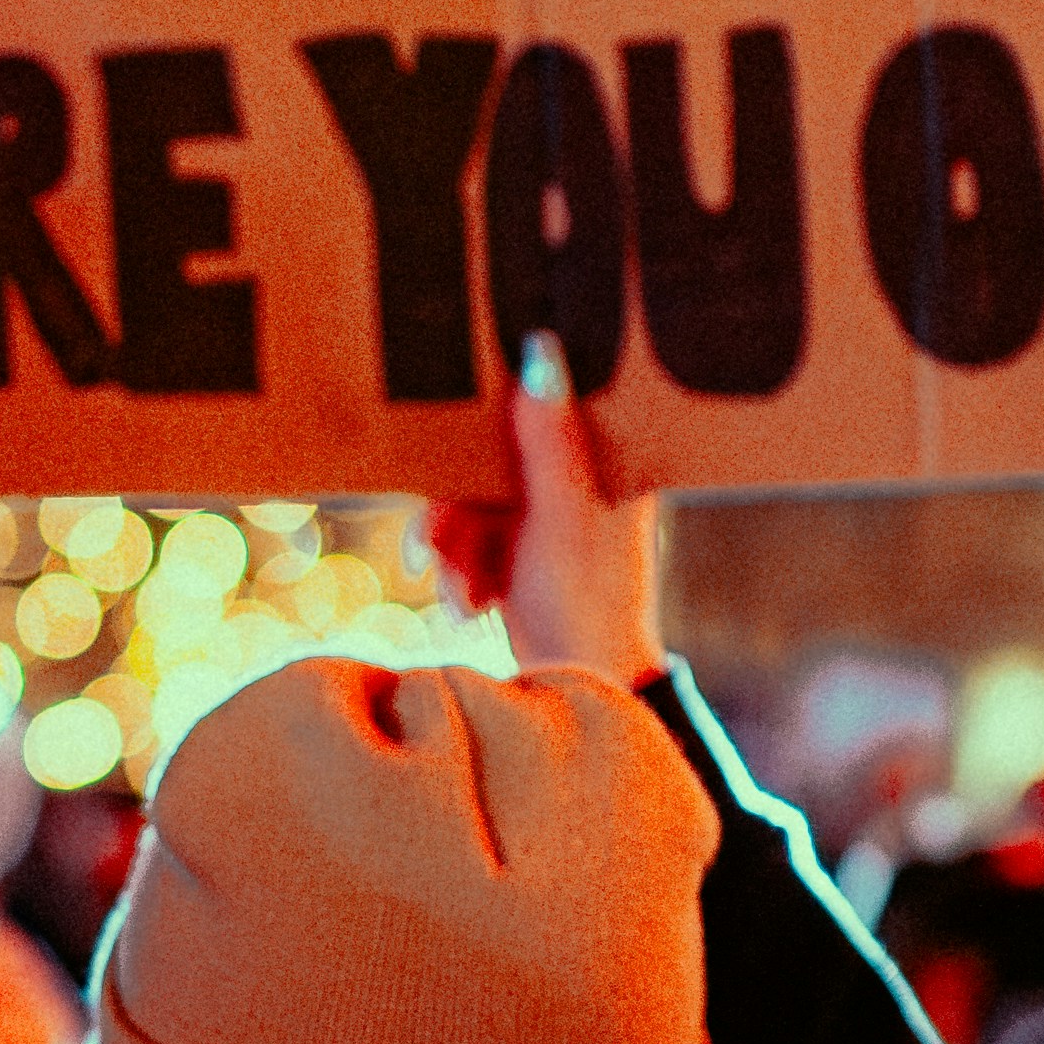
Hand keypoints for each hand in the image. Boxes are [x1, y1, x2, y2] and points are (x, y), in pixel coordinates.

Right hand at [431, 341, 663, 680]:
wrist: (580, 690)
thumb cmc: (590, 604)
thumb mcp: (562, 514)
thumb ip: (548, 439)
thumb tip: (540, 354)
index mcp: (606, 463)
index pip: (545, 406)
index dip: (494, 416)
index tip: (457, 433)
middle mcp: (578, 483)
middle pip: (491, 459)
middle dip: (458, 510)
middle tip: (437, 545)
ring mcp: (546, 519)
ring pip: (472, 502)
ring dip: (454, 550)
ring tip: (460, 594)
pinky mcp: (519, 553)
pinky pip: (469, 540)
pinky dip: (460, 572)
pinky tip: (469, 605)